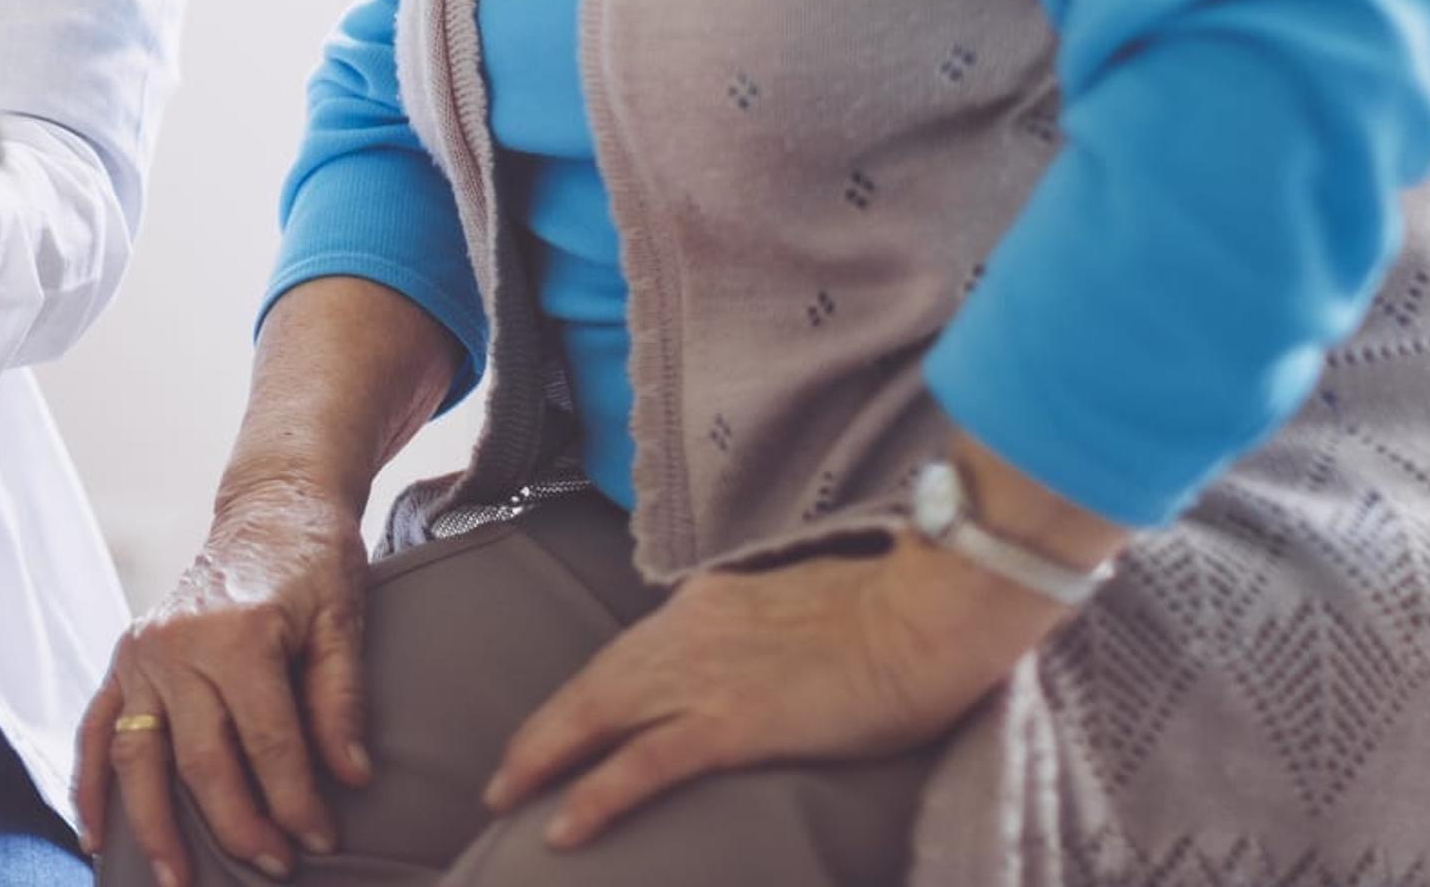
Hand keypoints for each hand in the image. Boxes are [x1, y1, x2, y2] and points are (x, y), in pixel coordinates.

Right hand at [75, 476, 375, 886]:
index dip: (296, 801)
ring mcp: (141, 653)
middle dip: (240, 826)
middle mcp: (176, 644)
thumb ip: (342, 701)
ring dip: (154, 827)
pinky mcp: (124, 659)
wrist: (270, 507)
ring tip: (175, 882)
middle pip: (202, 761)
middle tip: (275, 868)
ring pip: (139, 759)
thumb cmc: (314, 562)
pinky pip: (97, 730)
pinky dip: (89, 784)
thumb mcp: (343, 621)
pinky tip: (95, 835)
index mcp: (236, 633)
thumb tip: (353, 778)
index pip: (268, 743)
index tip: (321, 842)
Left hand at [481, 513, 1079, 850]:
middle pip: (593, 685)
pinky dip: (596, 795)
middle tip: (503, 775)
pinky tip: (562, 826)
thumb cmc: (887, 614)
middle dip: (542, 731)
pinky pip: (643, 766)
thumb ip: (756, 630)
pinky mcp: (731, 724)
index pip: (625, 653)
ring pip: (598, 720)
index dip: (585, 693)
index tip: (557, 723)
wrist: (926, 615)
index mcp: (708, 603)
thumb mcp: (799, 607)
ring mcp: (706, 677)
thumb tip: (749, 658)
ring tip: (506, 796)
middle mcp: (690, 631)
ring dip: (544, 760)